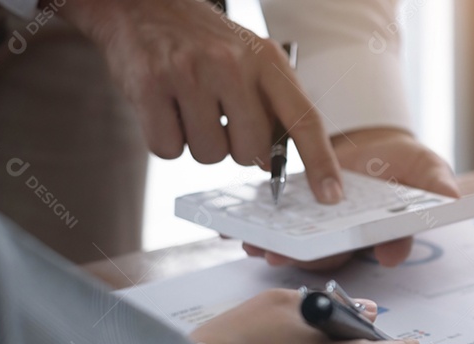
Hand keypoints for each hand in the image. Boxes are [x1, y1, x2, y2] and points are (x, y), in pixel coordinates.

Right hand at [63, 0, 343, 201]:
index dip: (320, 162)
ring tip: (189, 105)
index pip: (304, 119)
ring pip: (209, 155)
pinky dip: (165, 138)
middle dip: (236, 148)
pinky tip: (164, 107)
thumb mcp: (250, 60)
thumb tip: (272, 164)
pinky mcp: (149, 84)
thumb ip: (269, 107)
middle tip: (220, 118)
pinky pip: (167, 148)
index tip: (331, 195)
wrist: (142, 5)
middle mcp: (231, 63)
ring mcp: (189, 72)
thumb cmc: (204, 42)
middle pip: (251, 151)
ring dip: (198, 142)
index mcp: (266, 61)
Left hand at [242, 128, 458, 269]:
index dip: (381, 252)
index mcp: (386, 234)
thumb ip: (436, 182)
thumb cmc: (403, 164)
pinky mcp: (300, 220)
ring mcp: (325, 233)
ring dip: (278, 249)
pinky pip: (279, 229)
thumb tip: (452, 198)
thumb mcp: (426, 167)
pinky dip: (257, 230)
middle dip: (310, 257)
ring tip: (255, 243)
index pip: (387, 246)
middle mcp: (354, 241)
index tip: (381, 254)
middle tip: (286, 255)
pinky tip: (234, 228)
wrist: (370, 148)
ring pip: (302, 248)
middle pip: (334, 254)